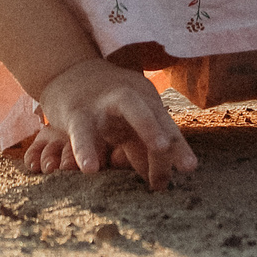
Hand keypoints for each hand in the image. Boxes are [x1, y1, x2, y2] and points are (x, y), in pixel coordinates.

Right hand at [32, 57, 198, 189]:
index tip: (189, 168)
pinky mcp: (77, 112)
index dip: (178, 147)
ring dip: (147, 125)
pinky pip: (83, 131)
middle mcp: (131, 97)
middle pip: (157, 112)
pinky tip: (90, 169)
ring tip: (160, 148)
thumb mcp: (125, 126)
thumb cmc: (103, 107)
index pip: (165, 125)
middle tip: (182, 156)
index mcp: (146, 101)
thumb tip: (159, 184)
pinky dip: (86, 149)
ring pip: (130, 107)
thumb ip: (141, 150)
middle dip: (172, 130)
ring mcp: (105, 101)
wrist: (66, 73)